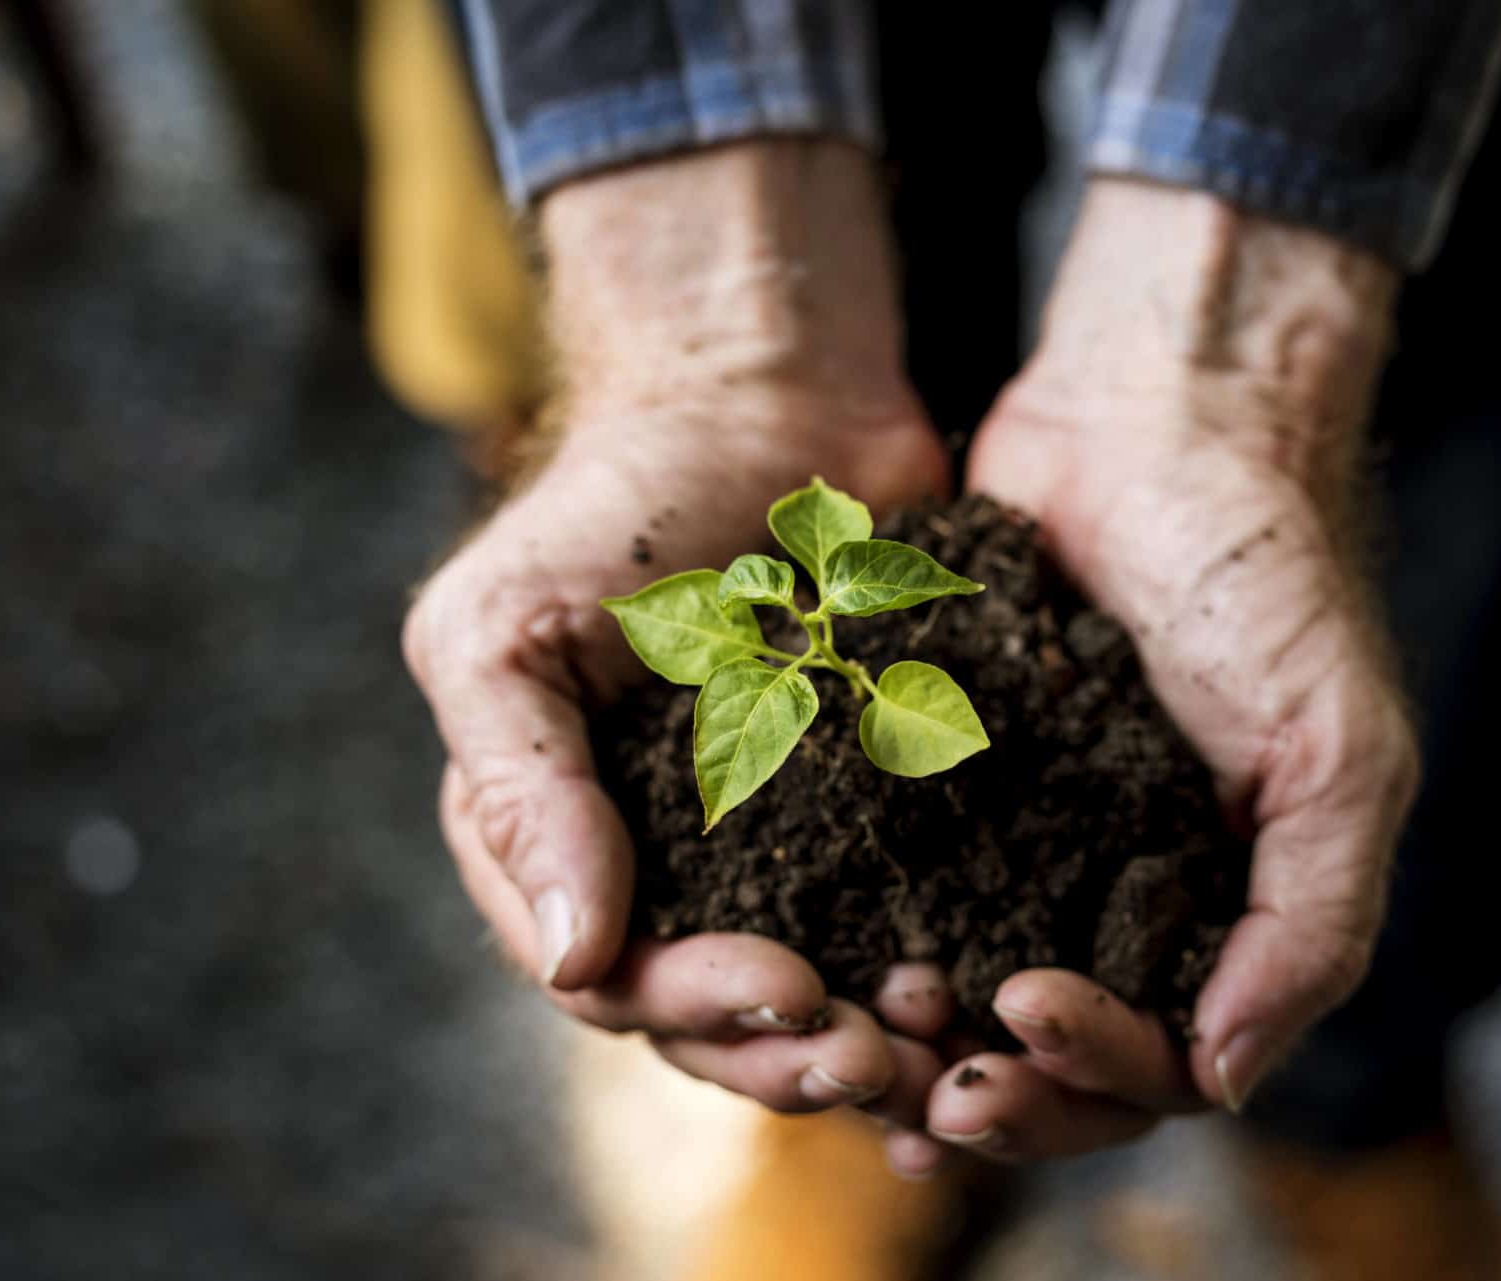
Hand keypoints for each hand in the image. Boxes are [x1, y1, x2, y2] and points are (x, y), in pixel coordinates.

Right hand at [403, 142, 954, 1117]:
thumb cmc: (617, 507)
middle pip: (719, 1019)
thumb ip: (519, 790)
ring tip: (944, 1040)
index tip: (783, 986)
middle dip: (791, 1050)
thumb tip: (576, 958)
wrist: (766, 406)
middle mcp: (665, 873)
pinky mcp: (880, 820)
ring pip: (820, 996)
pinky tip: (993, 990)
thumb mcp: (508, 630)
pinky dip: (945, 969)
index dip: (692, 1005)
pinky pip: (910, 921)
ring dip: (876, 1040)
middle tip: (876, 1054)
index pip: (611, 978)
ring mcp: (780, 855)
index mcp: (561, 847)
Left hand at [915, 182, 1419, 1164]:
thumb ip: (1314, 919)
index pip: (1161, 1062)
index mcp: (1221, 916)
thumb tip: (1226, 1082)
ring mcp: (1025, 848)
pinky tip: (810, 979)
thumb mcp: (1336, 750)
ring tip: (858, 1037)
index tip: (1022, 1015)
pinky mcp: (938, 781)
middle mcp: (1119, 902)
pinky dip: (857, 950)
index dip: (1092, 1072)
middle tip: (928, 1082)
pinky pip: (893, 892)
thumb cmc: (1265, 577)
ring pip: (961, 998)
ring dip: (914, 1043)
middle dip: (993, 1087)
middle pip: (1051, 1062)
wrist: (1158, 417)